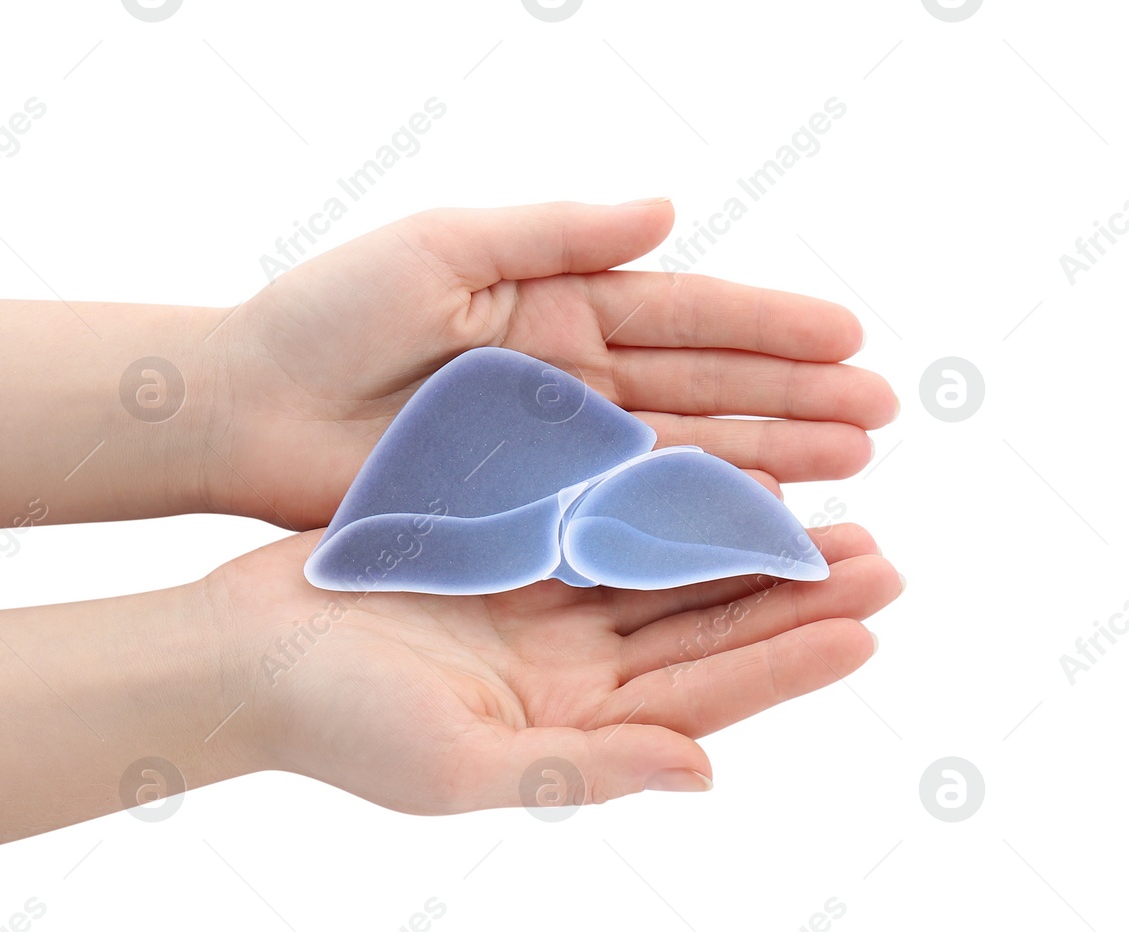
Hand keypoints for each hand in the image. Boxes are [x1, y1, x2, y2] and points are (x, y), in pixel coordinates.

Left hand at [203, 200, 896, 527]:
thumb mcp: (439, 248)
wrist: (247, 407)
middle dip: (791, 401)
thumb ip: (554, 233)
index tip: (850, 337)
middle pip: (700, 390)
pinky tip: (749, 524)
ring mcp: (548, 450)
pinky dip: (683, 520)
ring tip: (847, 471)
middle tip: (881, 420)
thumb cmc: (328, 314)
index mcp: (554, 305)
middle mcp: (566, 379)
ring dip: (761, 462)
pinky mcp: (517, 510)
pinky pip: (616, 516)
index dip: (768, 325)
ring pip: (675, 456)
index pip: (684, 314)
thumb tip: (669, 210)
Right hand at [212, 522, 901, 813]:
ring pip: (663, 569)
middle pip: (701, 631)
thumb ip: (584, 767)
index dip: (786, 662)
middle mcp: (566, 673)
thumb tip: (705, 770)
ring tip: (827, 506)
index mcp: (567, 729)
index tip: (867, 627)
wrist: (240, 653)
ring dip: (741, 541)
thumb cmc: (336, 723)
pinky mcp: (502, 553)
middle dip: (791, 596)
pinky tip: (714, 463)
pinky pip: (599, 518)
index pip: (702, 698)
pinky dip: (659, 494)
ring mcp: (537, 612)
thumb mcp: (459, 762)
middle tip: (882, 556)